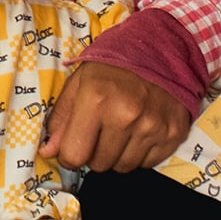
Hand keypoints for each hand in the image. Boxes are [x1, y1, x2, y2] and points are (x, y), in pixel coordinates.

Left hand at [39, 62, 189, 173]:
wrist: (161, 52)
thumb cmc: (113, 67)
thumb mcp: (79, 82)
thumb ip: (61, 118)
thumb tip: (47, 152)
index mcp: (96, 100)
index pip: (75, 154)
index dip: (69, 155)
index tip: (73, 147)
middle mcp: (125, 116)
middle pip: (99, 165)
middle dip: (94, 153)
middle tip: (100, 132)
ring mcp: (152, 127)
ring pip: (124, 167)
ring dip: (117, 155)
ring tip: (119, 130)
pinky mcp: (172, 135)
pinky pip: (148, 164)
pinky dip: (140, 153)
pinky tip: (139, 131)